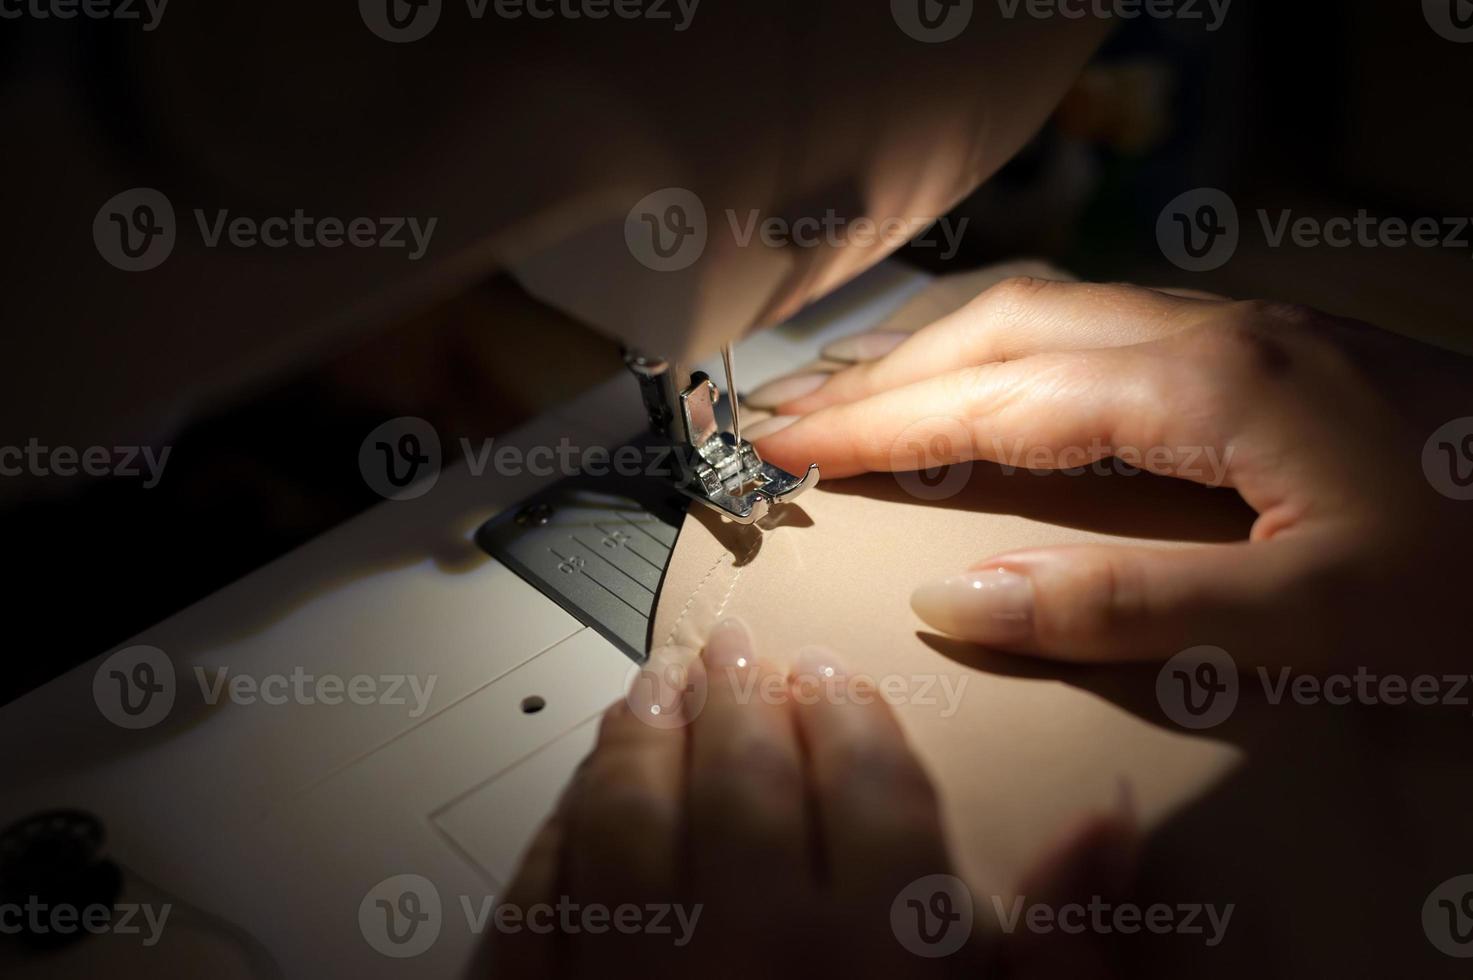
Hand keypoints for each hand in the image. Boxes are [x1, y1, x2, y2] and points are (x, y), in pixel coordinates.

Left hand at [488, 619, 1130, 978]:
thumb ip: (1071, 948)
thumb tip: (1107, 826)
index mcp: (881, 956)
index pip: (870, 790)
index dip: (853, 719)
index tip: (838, 677)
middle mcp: (754, 956)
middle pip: (742, 782)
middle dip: (740, 700)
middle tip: (735, 653)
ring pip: (626, 825)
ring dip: (636, 744)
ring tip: (648, 693)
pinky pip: (538, 916)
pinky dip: (551, 848)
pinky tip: (567, 809)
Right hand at [751, 277, 1472, 669]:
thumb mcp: (1309, 621)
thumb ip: (1122, 606)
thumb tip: (952, 598)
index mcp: (1209, 385)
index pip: (995, 400)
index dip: (878, 425)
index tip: (783, 446)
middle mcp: (1214, 332)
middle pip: (1005, 326)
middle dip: (883, 370)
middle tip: (790, 418)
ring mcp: (1242, 332)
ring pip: (1050, 313)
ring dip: (941, 351)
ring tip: (861, 398)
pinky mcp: (1264, 356)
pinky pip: (1097, 332)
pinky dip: (1010, 358)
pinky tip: (996, 393)